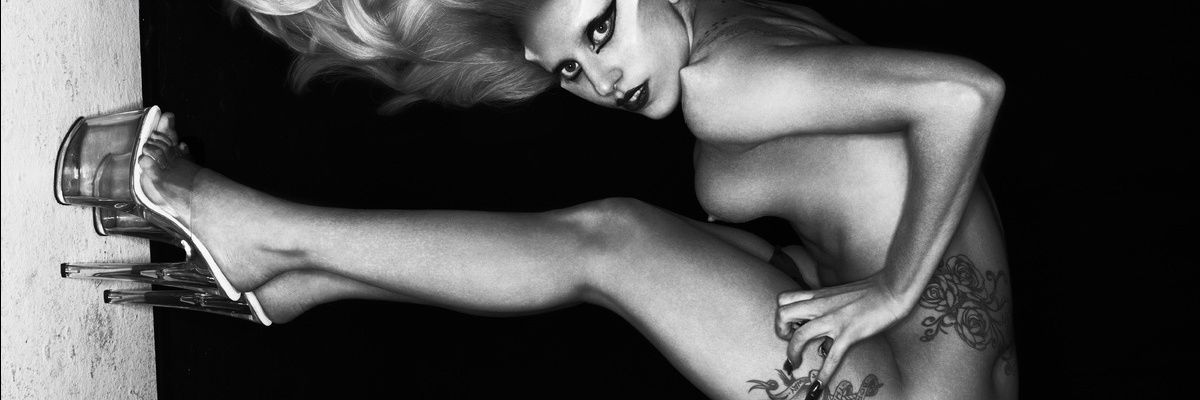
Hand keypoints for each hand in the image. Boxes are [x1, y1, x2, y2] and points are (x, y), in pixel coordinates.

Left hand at [775, 273, 910, 387]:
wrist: (892, 289)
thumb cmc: (869, 291)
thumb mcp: (838, 293)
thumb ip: (825, 304)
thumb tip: (819, 322)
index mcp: (818, 296)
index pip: (784, 300)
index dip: (781, 315)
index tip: (789, 327)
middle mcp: (821, 306)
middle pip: (782, 314)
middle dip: (780, 332)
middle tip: (790, 342)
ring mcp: (834, 319)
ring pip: (799, 336)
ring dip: (792, 353)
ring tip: (795, 364)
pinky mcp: (849, 333)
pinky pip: (831, 357)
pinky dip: (823, 374)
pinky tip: (818, 386)